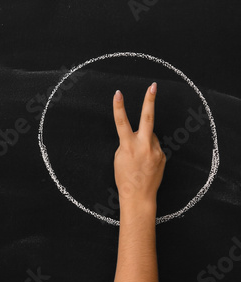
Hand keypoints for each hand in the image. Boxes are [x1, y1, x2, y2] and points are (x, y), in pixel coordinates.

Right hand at [112, 83, 165, 206]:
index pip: (121, 122)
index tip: (118, 93)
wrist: (139, 196)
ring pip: (150, 135)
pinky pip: (154, 146)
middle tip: (153, 86)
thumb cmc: (124, 177)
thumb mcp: (119, 157)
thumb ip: (128, 141)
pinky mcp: (163, 156)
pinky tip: (145, 162)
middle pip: (148, 119)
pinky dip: (149, 149)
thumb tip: (140, 133)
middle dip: (150, 101)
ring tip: (139, 157)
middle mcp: (144, 146)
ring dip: (144, 139)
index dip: (119, 107)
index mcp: (128, 146)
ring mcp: (156, 150)